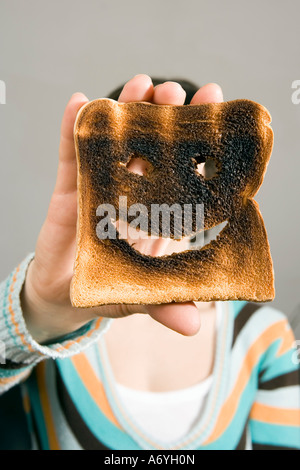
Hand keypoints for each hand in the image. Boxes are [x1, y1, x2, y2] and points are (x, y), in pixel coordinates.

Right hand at [21, 74, 222, 342]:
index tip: (214, 113)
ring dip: (127, 112)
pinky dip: (73, 130)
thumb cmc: (106, 289)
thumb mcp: (138, 297)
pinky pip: (69, 156)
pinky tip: (80, 103)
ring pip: (115, 143)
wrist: (63, 295)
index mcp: (157, 216)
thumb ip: (164, 305)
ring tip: (141, 85)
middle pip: (152, 149)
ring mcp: (100, 188)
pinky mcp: (69, 191)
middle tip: (178, 93)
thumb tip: (195, 323)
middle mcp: (133, 195)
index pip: (182, 174)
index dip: (198, 145)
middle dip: (166, 118)